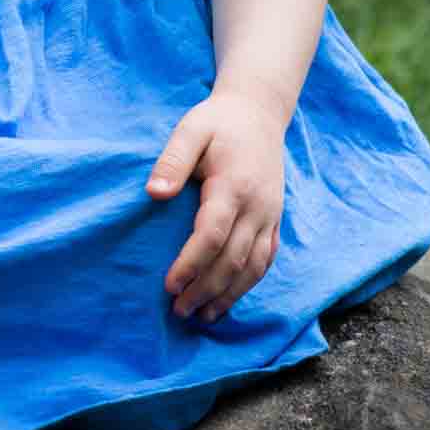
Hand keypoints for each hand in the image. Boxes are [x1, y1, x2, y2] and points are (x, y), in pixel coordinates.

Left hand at [145, 88, 285, 323]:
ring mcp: (271, 215)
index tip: (169, 285)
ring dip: (229, 295)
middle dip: (206, 289)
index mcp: (234, 185)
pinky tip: (230, 298)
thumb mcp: (191, 129)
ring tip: (203, 316)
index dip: (191, 264)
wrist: (259, 113)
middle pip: (233, 260)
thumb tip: (153, 194)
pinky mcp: (276, 219)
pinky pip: (266, 259)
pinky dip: (249, 283)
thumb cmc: (218, 121)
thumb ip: (173, 161)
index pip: (212, 235)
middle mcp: (258, 206)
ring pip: (254, 267)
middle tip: (179, 311)